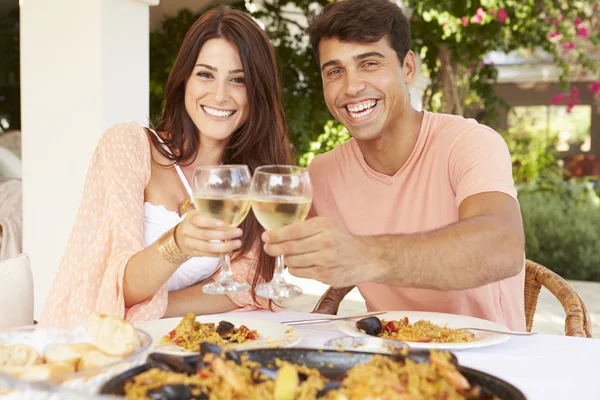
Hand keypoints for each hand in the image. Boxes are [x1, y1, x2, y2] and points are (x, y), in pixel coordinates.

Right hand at [174, 209, 242, 257]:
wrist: (181, 236)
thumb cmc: (197, 223)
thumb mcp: (200, 213)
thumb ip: (213, 211)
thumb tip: (235, 206)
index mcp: (191, 217)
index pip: (199, 220)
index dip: (211, 222)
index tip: (224, 223)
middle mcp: (188, 230)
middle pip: (205, 234)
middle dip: (223, 234)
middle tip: (239, 232)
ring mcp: (190, 242)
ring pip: (207, 247)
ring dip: (224, 246)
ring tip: (237, 243)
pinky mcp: (194, 252)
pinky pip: (207, 254)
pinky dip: (219, 253)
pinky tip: (229, 250)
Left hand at [262, 217, 376, 286]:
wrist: (365, 258)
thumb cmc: (341, 241)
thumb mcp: (327, 226)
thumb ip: (305, 228)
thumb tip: (277, 234)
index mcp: (323, 226)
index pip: (293, 230)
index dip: (276, 235)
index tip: (265, 237)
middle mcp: (324, 242)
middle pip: (289, 247)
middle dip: (274, 249)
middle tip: (268, 248)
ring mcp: (325, 260)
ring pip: (292, 262)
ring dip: (287, 260)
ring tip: (290, 256)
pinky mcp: (324, 276)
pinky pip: (299, 273)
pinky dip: (295, 269)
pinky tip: (300, 265)